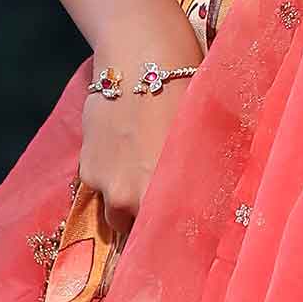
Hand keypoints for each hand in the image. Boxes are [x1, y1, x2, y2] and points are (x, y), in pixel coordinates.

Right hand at [78, 13, 204, 225]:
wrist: (140, 57)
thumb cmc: (187, 96)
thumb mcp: (205, 143)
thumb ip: (204, 183)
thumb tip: (217, 211)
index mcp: (162, 198)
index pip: (162, 243)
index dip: (170, 243)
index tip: (178, 240)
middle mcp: (128, 199)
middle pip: (136, 231)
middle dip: (147, 220)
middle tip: (161, 196)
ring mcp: (104, 184)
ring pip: (115, 208)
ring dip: (127, 197)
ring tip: (142, 168)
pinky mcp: (85, 166)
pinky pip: (100, 184)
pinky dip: (111, 174)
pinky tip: (125, 148)